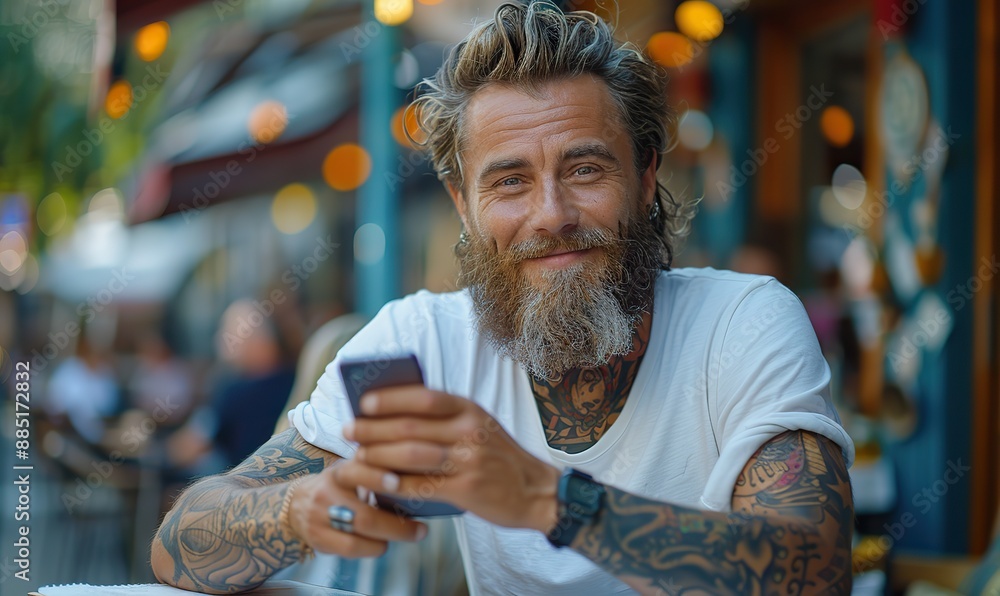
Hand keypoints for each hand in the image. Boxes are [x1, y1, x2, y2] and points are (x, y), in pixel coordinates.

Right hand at [287, 459, 427, 556]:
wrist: (296, 505)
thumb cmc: (338, 486)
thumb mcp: (352, 469)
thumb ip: (377, 468)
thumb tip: (420, 472)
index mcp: (341, 471)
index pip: (357, 471)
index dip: (376, 477)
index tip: (398, 483)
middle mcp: (328, 492)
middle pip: (364, 514)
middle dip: (397, 526)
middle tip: (421, 529)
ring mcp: (321, 517)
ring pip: (359, 534)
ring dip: (389, 537)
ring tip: (408, 535)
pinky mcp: (319, 538)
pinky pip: (351, 548)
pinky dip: (372, 548)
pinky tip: (382, 544)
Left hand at [341, 387, 559, 532]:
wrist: (537, 491)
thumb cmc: (498, 457)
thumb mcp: (479, 426)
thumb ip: (445, 419)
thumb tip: (392, 415)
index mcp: (471, 409)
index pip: (424, 396)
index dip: (390, 398)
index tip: (363, 402)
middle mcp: (471, 431)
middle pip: (410, 426)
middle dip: (373, 428)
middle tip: (348, 430)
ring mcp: (469, 460)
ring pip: (410, 455)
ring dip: (377, 455)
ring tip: (357, 456)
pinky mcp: (467, 489)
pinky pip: (419, 486)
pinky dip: (393, 484)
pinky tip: (376, 483)